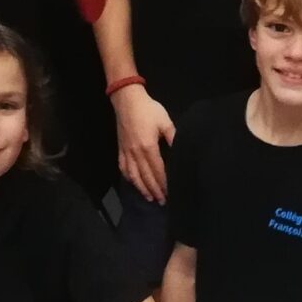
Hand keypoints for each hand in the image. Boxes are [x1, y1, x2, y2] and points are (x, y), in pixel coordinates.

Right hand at [113, 85, 176, 203]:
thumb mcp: (165, 121)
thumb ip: (173, 137)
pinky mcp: (120, 149)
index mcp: (148, 147)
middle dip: (154, 190)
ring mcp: (126, 152)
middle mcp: (136, 153)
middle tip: (162, 201)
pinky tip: (134, 183)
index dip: (164, 184)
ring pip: (134, 176)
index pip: (158, 171)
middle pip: (146, 177)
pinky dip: (129, 178)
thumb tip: (181, 151)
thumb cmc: (148, 110)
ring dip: (142, 188)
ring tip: (149, 198)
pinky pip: (123, 168)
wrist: (127, 100)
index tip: (170, 193)